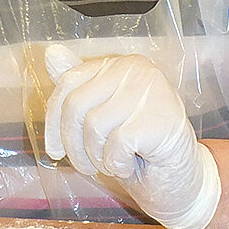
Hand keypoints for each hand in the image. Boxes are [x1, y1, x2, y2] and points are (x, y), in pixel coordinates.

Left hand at [43, 44, 220, 228]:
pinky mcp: (163, 120)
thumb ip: (76, 86)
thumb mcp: (99, 114)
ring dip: (95, 157)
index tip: (54, 151)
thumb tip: (50, 52)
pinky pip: (117, 144)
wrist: (178, 176)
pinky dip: (116, 164)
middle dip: (72, 144)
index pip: (67, 84)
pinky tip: (128, 166)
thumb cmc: (134, 144)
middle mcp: (137, 70)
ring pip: (94, 126)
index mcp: (119, 64)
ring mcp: (153, 93)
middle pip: (76, 105)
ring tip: (109, 164)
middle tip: (84, 166)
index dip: (52, 121)